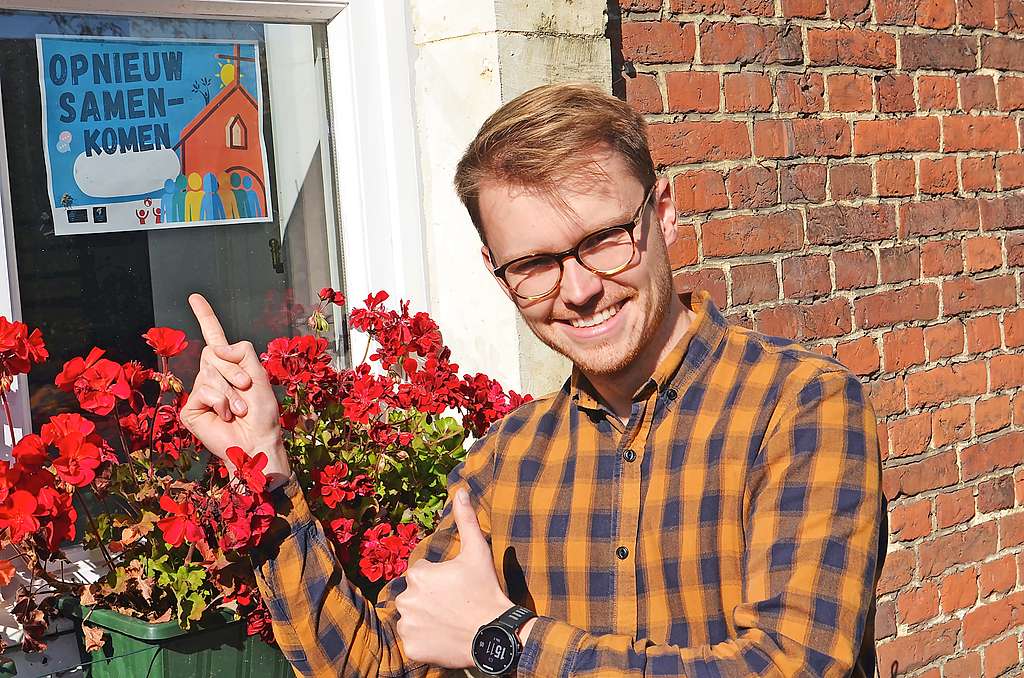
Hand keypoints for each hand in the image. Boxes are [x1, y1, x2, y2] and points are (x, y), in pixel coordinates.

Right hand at [179, 293, 289, 480]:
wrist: (257, 441)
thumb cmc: (262, 412)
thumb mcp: (260, 374)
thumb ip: (242, 352)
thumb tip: (217, 348)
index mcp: (229, 365)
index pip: (213, 336)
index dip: (205, 316)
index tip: (194, 297)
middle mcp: (211, 375)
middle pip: (213, 352)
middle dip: (234, 370)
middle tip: (246, 389)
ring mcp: (199, 391)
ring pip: (210, 372)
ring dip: (231, 391)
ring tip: (239, 409)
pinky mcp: (191, 408)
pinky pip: (204, 390)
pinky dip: (221, 402)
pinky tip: (225, 415)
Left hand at [395, 490, 513, 668]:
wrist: (493, 633)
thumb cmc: (485, 589)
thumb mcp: (477, 552)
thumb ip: (466, 520)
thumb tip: (461, 490)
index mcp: (418, 573)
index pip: (423, 574)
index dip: (441, 580)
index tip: (457, 587)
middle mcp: (405, 598)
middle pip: (415, 596)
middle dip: (430, 599)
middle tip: (455, 605)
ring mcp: (407, 625)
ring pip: (413, 618)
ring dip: (426, 619)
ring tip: (449, 621)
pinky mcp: (411, 648)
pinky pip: (414, 641)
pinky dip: (425, 640)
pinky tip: (444, 636)